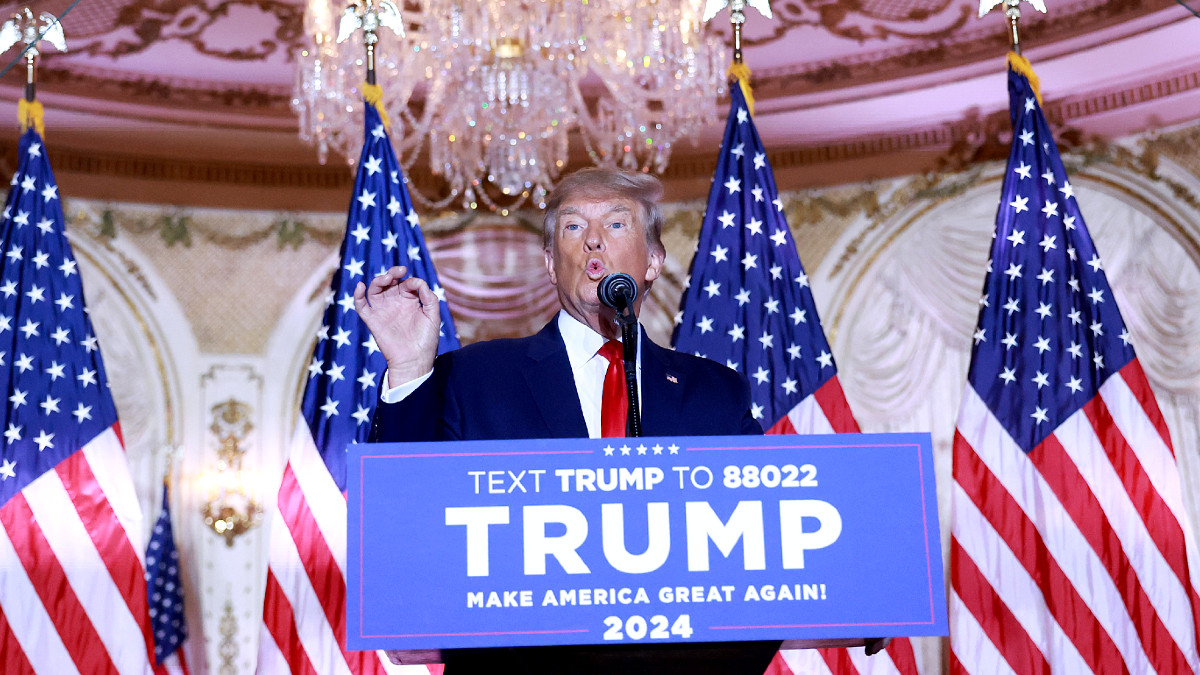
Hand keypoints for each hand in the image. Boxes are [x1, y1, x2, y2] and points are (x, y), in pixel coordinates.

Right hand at [354, 266, 441, 386]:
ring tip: (387, 278)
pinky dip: (357, 295)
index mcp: (409, 302)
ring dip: (378, 280)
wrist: (415, 360)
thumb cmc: (426, 340)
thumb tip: (418, 282)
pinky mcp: (373, 320)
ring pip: (375, 290)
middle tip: (399, 271)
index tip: (416, 286)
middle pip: (389, 282)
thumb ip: (429, 297)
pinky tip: (361, 286)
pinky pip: (361, 306)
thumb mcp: (433, 316)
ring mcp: (383, 311)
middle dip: (393, 273)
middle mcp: (394, 304)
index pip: (406, 283)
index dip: (410, 280)